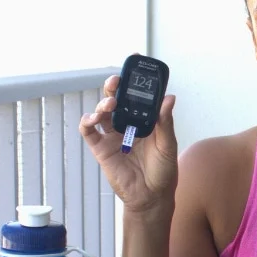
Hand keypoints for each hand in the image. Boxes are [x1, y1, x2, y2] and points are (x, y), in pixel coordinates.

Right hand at [79, 74, 177, 213]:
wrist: (151, 197)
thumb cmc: (162, 171)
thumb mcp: (168, 145)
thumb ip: (165, 122)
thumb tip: (169, 98)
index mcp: (144, 119)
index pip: (138, 94)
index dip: (134, 77)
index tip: (135, 60)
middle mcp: (127, 123)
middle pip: (116, 98)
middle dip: (115, 86)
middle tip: (117, 81)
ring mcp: (112, 135)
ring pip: (102, 111)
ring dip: (103, 104)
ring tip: (110, 105)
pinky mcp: (101, 149)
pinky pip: (89, 132)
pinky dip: (87, 122)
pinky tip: (92, 119)